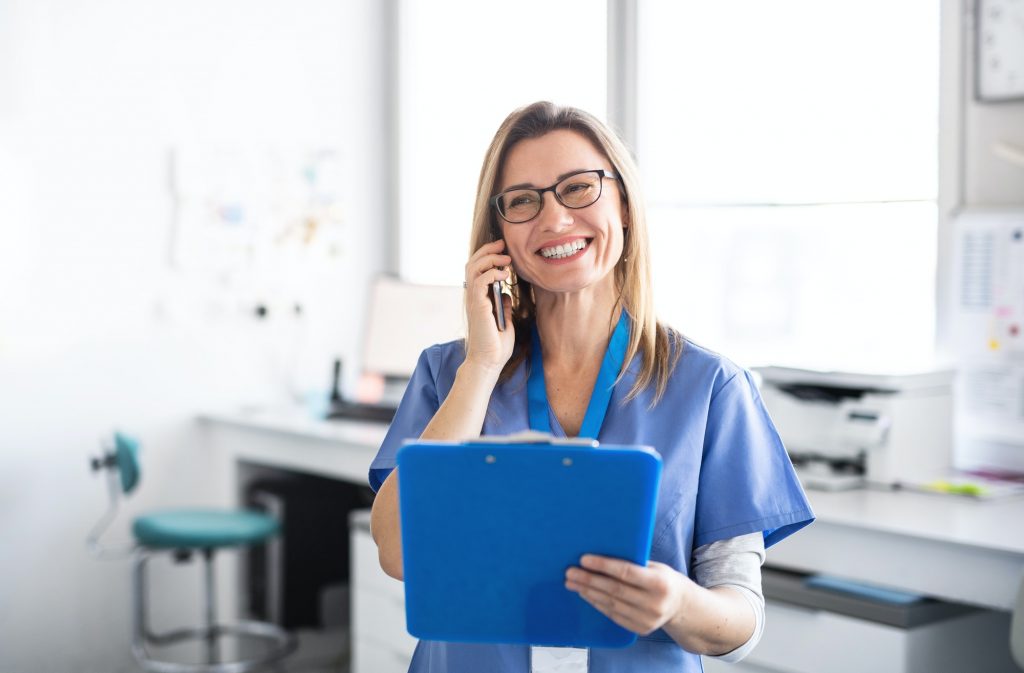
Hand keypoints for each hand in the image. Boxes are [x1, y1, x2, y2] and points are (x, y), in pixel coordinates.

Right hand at [463, 239, 514, 371]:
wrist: (489, 362)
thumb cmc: (496, 346)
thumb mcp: (504, 321)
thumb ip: (502, 305)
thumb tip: (505, 294)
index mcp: (478, 299)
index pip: (477, 270)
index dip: (488, 256)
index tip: (503, 251)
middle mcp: (473, 297)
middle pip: (472, 264)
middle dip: (487, 250)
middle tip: (503, 245)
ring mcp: (474, 301)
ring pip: (473, 268)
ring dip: (490, 258)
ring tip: (506, 259)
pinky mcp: (478, 305)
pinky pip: (481, 280)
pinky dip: (492, 273)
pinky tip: (505, 275)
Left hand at [564, 554, 690, 635]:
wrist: (682, 607)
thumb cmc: (665, 580)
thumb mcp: (656, 567)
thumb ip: (634, 563)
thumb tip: (603, 552)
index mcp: (659, 583)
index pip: (626, 572)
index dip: (603, 565)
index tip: (584, 559)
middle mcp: (654, 603)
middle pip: (614, 590)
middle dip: (589, 580)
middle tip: (570, 572)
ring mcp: (647, 619)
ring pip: (610, 603)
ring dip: (588, 592)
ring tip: (572, 582)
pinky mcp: (640, 629)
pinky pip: (613, 615)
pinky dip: (597, 603)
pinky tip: (585, 594)